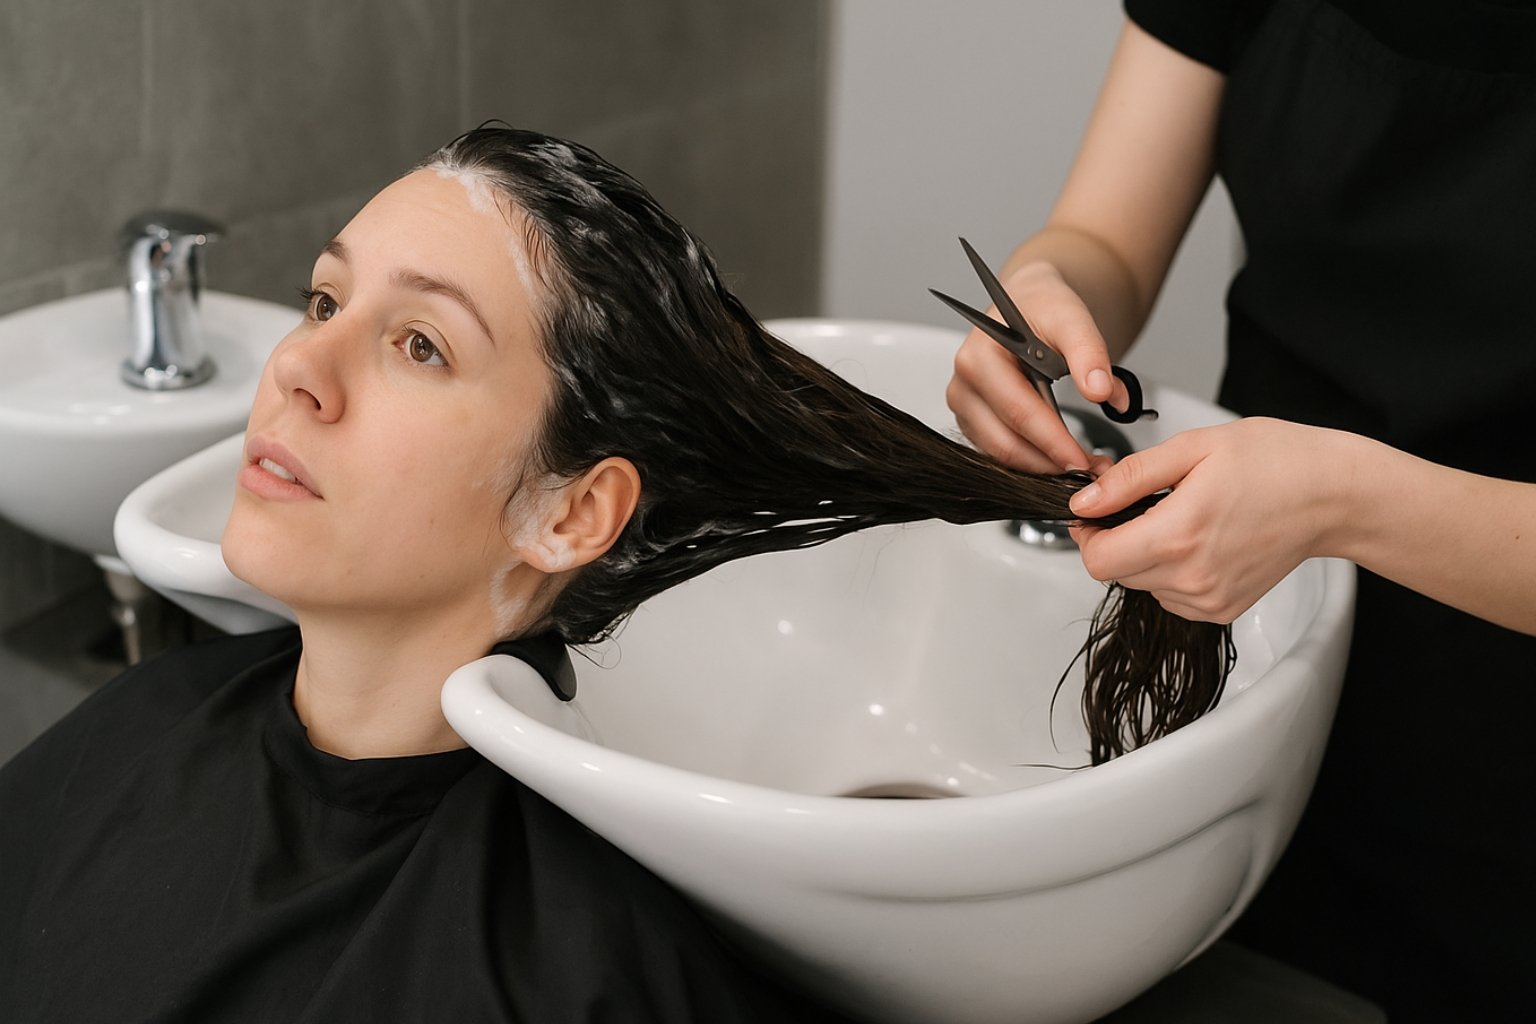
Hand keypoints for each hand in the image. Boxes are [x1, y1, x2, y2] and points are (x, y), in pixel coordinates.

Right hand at [946, 261, 1128, 472]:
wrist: (1028, 305)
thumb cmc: (1043, 308)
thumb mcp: (1070, 317)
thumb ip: (1088, 352)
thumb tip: (1102, 391)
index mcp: (978, 359)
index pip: (1018, 412)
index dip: (1053, 442)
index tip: (1084, 463)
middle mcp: (963, 387)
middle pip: (1005, 443)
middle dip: (1050, 463)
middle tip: (1092, 471)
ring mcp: (965, 408)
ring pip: (1001, 455)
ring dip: (1043, 468)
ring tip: (1084, 466)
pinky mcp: (974, 422)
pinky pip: (1001, 452)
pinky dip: (1033, 461)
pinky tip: (1062, 458)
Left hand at [1067, 418, 1351, 622]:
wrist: (1331, 495)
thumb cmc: (1272, 461)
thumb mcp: (1193, 447)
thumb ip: (1130, 478)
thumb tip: (1084, 502)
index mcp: (1179, 534)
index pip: (1097, 560)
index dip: (1088, 534)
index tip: (1098, 510)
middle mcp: (1192, 577)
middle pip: (1116, 573)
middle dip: (1117, 539)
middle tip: (1145, 504)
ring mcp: (1209, 599)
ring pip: (1142, 585)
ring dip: (1145, 556)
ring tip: (1181, 519)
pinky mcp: (1223, 611)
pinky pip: (1171, 597)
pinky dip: (1172, 572)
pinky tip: (1200, 541)